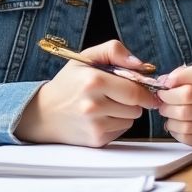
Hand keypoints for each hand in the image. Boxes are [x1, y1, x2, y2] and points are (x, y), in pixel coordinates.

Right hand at [16, 39, 157, 146]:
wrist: (43, 113)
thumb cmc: (69, 83)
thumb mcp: (87, 57)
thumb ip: (114, 51)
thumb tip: (141, 64)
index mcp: (94, 81)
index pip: (134, 90)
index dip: (145, 89)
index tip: (147, 87)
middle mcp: (93, 106)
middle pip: (136, 107)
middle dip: (136, 100)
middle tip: (125, 94)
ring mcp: (94, 126)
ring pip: (131, 119)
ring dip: (126, 111)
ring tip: (109, 104)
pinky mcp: (95, 140)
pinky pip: (121, 130)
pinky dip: (117, 123)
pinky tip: (102, 116)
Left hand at [156, 60, 191, 151]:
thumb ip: (184, 74)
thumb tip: (163, 82)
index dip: (179, 76)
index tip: (167, 82)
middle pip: (188, 95)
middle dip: (168, 98)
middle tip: (162, 99)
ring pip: (184, 118)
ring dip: (169, 115)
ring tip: (167, 111)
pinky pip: (187, 135)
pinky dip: (175, 130)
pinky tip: (176, 124)